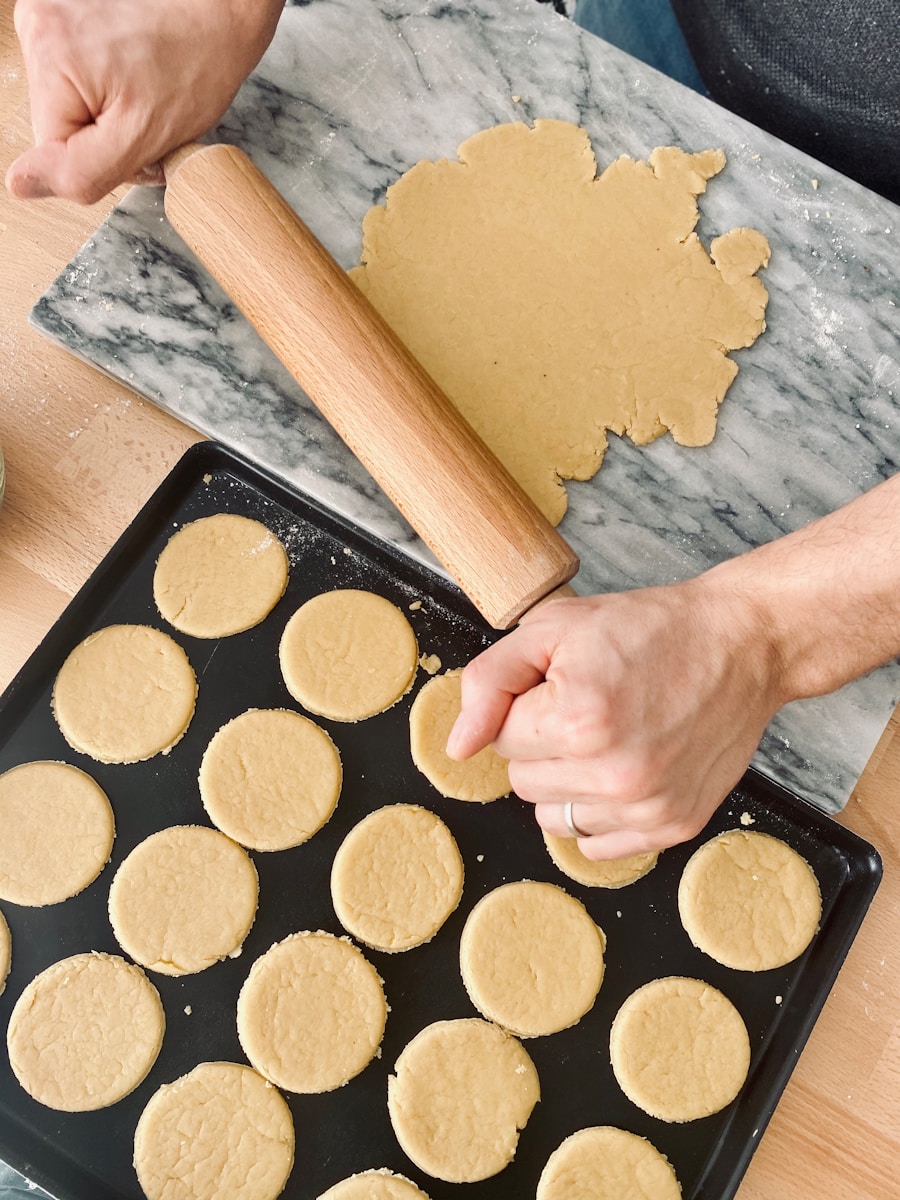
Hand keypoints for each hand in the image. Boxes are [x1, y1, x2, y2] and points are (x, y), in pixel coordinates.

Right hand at [6, 0, 283, 203]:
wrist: (220, 9)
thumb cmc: (196, 62)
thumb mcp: (142, 137)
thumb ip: (80, 170)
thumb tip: (22, 183)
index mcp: (48, 54)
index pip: (53, 151)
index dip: (101, 160)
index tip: (137, 138)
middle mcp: (37, 24)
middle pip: (59, 123)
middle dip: (105, 134)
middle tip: (146, 114)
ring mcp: (50, 13)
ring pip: (71, 102)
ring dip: (110, 111)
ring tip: (146, 89)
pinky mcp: (69, 12)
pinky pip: (78, 75)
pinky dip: (110, 86)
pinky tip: (137, 72)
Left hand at [446, 579, 782, 859]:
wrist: (742, 644)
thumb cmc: (650, 630)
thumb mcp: (554, 628)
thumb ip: (490, 682)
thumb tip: (457, 747)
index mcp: (578, 719)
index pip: (500, 739)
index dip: (525, 706)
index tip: (564, 685)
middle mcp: (614, 773)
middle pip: (522, 782)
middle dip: (542, 744)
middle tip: (591, 705)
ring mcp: (647, 806)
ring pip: (553, 818)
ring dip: (568, 781)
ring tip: (610, 737)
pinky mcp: (674, 826)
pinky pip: (596, 845)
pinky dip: (600, 812)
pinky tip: (628, 767)